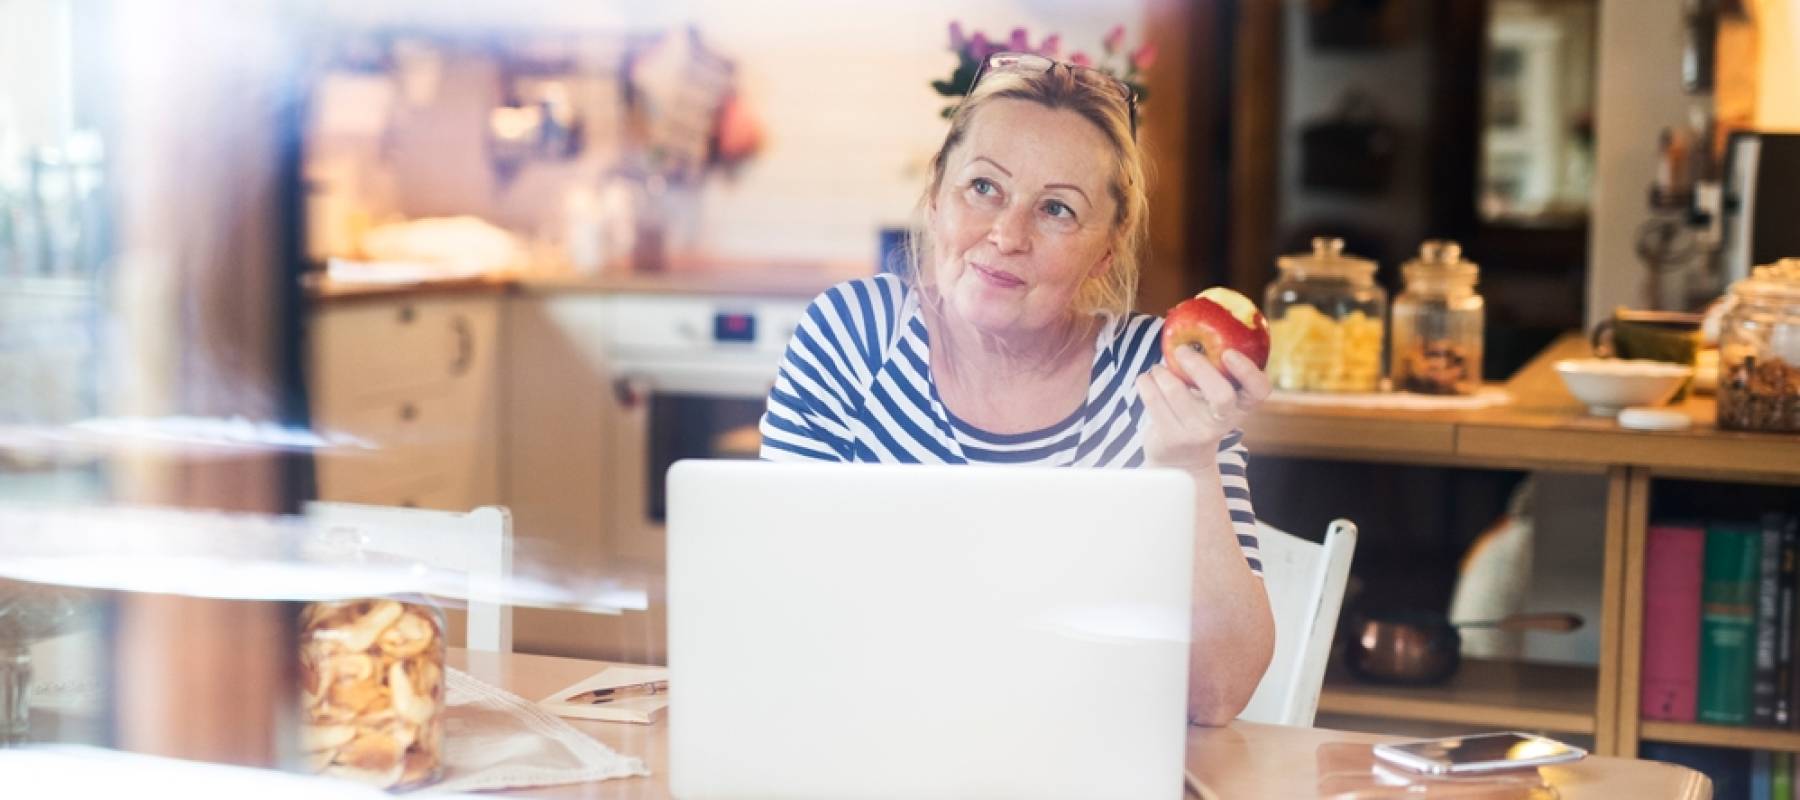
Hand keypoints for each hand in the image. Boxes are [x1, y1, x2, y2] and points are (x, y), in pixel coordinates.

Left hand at [1135, 347, 1271, 469]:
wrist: (1180, 460)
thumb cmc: (1198, 414)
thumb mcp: (1213, 397)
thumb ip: (1213, 369)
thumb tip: (1194, 322)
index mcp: (1241, 407)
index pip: (1259, 391)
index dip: (1247, 371)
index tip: (1229, 353)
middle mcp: (1223, 422)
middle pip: (1221, 395)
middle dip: (1199, 366)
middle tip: (1181, 350)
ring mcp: (1197, 433)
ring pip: (1176, 392)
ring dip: (1162, 372)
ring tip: (1158, 369)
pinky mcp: (1171, 438)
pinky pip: (1153, 400)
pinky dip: (1145, 382)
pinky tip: (1146, 380)